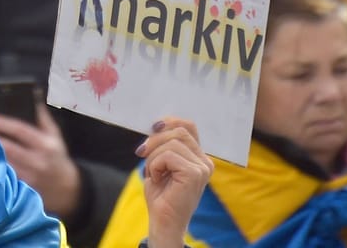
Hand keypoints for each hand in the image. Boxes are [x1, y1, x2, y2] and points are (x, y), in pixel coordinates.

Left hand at [0, 106, 82, 218]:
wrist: (67, 188)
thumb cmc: (57, 158)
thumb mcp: (55, 136)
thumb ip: (43, 117)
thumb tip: (34, 94)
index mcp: (44, 143)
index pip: (20, 130)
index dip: (3, 123)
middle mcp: (37, 160)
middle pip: (8, 148)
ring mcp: (29, 177)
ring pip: (4, 163)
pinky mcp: (22, 190)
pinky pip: (4, 178)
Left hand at [139, 117, 211, 247]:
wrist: (163, 223)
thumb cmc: (161, 197)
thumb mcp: (161, 164)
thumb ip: (164, 145)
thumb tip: (157, 123)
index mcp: (199, 158)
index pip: (189, 127)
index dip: (170, 122)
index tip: (153, 128)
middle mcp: (205, 162)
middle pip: (179, 131)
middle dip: (155, 139)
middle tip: (141, 152)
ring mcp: (202, 167)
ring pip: (172, 143)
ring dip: (153, 156)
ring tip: (153, 173)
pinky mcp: (194, 174)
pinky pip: (168, 155)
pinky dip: (155, 165)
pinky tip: (157, 179)